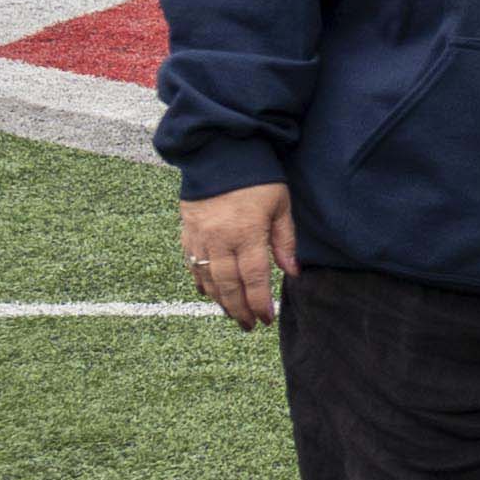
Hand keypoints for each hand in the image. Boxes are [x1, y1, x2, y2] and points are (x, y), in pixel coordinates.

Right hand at [181, 180, 296, 328]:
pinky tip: (209, 293)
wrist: (218, 153)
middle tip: (250, 326)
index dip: (259, 302)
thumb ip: (285, 241)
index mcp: (246, 233)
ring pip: (206, 279)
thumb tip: (292, 273)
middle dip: (239, 309)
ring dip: (220, 301)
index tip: (266, 319)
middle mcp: (219, 239)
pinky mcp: (186, 231)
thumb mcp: (280, 206)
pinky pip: (191, 264)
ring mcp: (199, 237)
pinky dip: (200, 282)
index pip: (253, 278)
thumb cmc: (257, 178)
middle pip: (228, 285)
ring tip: (233, 314)